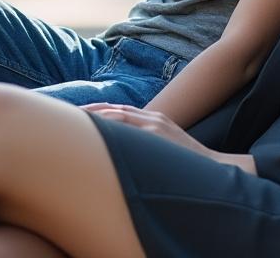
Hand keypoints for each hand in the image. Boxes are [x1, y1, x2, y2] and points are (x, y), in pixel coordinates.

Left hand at [82, 103, 219, 160]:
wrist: (217, 168)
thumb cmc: (189, 165)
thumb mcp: (166, 148)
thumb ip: (148, 144)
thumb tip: (127, 156)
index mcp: (153, 120)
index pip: (118, 111)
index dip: (95, 111)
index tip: (74, 116)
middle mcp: (152, 118)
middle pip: (113, 110)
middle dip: (88, 112)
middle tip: (62, 116)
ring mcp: (154, 125)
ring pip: (116, 115)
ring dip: (93, 117)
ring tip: (71, 120)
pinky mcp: (158, 134)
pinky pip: (128, 125)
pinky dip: (109, 123)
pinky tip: (92, 129)